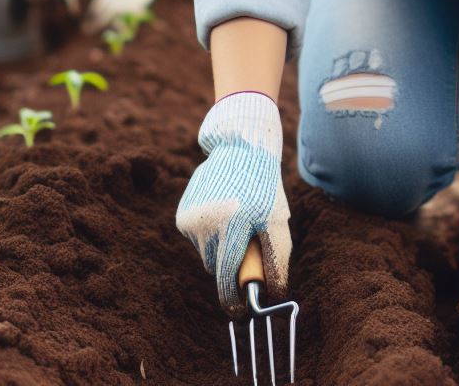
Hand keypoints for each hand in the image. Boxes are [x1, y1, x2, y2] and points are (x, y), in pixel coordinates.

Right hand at [176, 92, 290, 314]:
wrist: (240, 148)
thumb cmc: (264, 187)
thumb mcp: (277, 221)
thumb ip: (277, 260)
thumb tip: (273, 296)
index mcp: (232, 223)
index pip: (226, 276)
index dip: (233, 298)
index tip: (240, 311)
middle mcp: (206, 222)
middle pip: (216, 267)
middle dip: (231, 265)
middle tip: (247, 244)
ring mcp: (190, 218)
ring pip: (206, 254)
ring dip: (221, 247)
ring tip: (236, 220)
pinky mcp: (181, 214)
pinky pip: (198, 239)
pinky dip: (210, 234)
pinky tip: (222, 211)